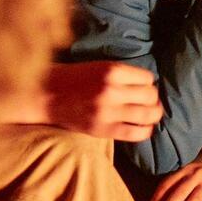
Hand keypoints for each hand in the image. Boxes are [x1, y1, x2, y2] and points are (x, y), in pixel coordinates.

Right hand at [38, 61, 162, 140]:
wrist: (47, 95)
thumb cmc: (76, 78)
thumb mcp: (100, 67)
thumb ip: (123, 75)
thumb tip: (151, 84)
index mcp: (111, 71)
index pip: (148, 78)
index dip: (147, 83)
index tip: (141, 86)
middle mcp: (111, 91)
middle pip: (151, 96)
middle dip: (152, 98)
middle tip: (147, 101)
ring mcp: (108, 112)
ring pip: (148, 114)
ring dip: (154, 114)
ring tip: (150, 113)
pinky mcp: (103, 129)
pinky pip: (136, 133)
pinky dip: (146, 131)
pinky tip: (144, 127)